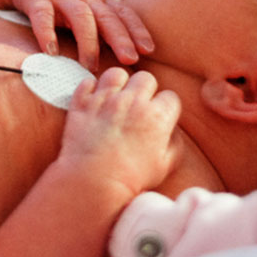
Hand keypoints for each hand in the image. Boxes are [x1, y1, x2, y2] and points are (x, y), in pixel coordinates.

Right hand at [9, 0, 153, 69]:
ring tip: (90, 65)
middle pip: (106, 16)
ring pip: (80, 15)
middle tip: (129, 59)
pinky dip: (47, 33)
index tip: (148, 50)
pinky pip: (43, 15)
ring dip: (87, 41)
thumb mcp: (87, 4)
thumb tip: (127, 58)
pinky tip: (51, 51)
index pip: (123, 13)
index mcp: (98, 0)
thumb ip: (104, 24)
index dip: (137, 30)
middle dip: (120, 38)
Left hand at [58, 68, 179, 195]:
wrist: (93, 182)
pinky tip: (94, 101)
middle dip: (145, 90)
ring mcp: (105, 100)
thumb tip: (171, 130)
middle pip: (146, 78)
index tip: (158, 118)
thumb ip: (175, 144)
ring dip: (118, 84)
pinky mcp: (82, 103)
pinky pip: (87, 82)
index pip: (170, 97)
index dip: (165, 108)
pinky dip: (90, 89)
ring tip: (115, 98)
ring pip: (116, 74)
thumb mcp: (165, 166)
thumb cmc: (131, 179)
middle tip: (138, 106)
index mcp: (156, 116)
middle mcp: (132, 102)